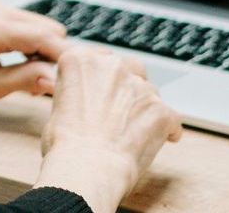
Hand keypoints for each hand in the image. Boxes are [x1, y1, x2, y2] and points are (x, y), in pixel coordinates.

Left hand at [0, 1, 66, 111]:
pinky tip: (21, 65)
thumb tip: (56, 80)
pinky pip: (31, 25)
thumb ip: (21, 81)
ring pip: (44, 27)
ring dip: (44, 53)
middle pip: (50, 30)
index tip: (70, 83)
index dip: (62, 61)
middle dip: (54, 58)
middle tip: (42, 87)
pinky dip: (34, 46)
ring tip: (28, 78)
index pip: (44, 38)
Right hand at [34, 47, 182, 212]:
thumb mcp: (57, 105)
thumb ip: (78, 90)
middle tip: (115, 114)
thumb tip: (89, 98)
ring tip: (129, 134)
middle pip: (127, 68)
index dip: (99, 79)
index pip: (97, 58)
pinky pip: (170, 117)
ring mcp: (139, 87)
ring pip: (149, 92)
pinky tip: (154, 142)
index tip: (99, 93)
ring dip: (142, 108)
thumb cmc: (66, 144)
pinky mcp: (161, 110)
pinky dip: (165, 129)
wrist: (87, 169)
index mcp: (81, 60)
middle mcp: (112, 66)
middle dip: (124, 88)